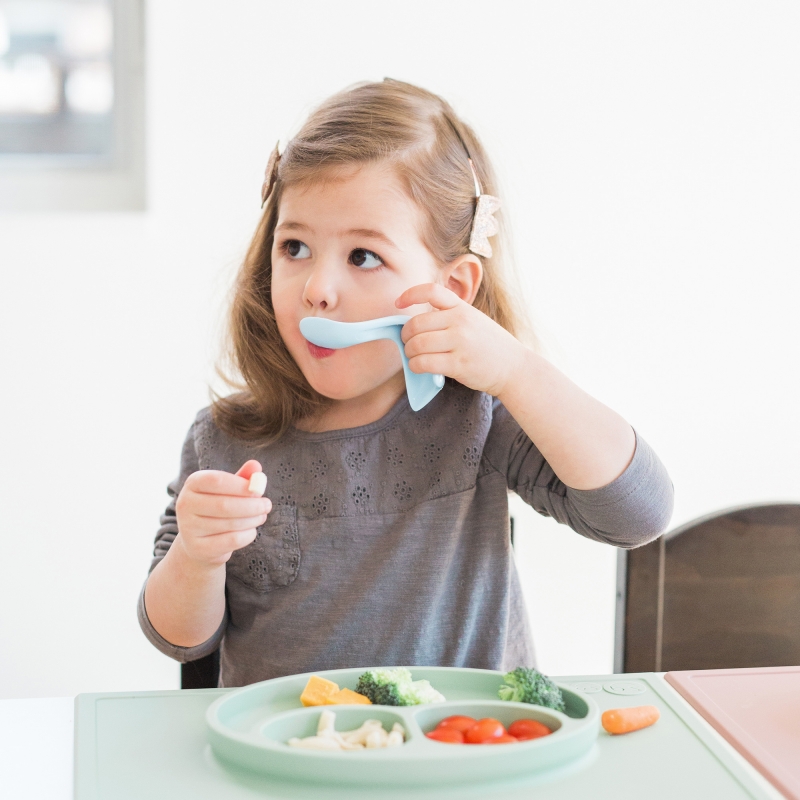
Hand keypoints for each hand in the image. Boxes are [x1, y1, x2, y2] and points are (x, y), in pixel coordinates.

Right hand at [174, 460, 271, 567]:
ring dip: (252, 520)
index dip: (241, 485)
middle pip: (224, 504)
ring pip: (230, 524)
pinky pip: (231, 541)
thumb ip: (243, 477)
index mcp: (193, 483)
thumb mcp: (229, 489)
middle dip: (252, 505)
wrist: (200, 540)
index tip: (259, 490)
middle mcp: (185, 504)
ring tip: (261, 516)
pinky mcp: (197, 548)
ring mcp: (188, 528)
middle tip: (267, 505)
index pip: (216, 480)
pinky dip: (247, 535)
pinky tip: (251, 530)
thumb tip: (256, 466)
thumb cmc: (218, 507)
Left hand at [396, 283, 525, 396]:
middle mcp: (460, 322)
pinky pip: (424, 363)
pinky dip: (415, 366)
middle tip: (407, 343)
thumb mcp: (473, 320)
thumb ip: (448, 317)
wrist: (513, 367)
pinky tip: (419, 367)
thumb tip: (414, 324)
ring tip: (414, 357)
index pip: (431, 291)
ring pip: (417, 345)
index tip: (398, 303)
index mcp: (462, 307)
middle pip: (416, 324)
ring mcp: (460, 343)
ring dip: (409, 353)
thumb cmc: (488, 345)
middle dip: (405, 335)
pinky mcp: (458, 364)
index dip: (410, 294)